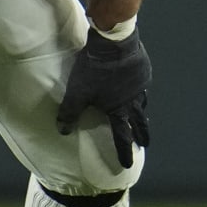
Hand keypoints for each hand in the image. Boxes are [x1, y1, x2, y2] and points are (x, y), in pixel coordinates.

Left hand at [57, 27, 150, 168]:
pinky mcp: (143, 69)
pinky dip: (140, 91)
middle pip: (139, 123)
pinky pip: (143, 85)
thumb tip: (62, 131)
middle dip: (141, 135)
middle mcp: (133, 101)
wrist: (113, 43)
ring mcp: (141, 84)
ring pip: (143, 103)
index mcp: (119, 110)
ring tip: (142, 116)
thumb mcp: (77, 92)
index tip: (128, 164)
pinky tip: (137, 86)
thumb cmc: (94, 70)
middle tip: (143, 144)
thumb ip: (70, 112)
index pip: (122, 137)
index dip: (124, 152)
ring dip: (142, 113)